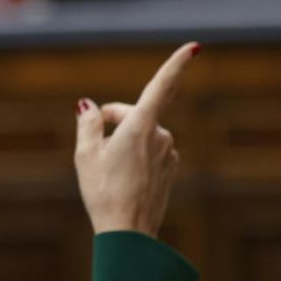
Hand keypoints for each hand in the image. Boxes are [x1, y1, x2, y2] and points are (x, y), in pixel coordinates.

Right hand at [73, 43, 198, 236]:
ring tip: (107, 168)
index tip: (195, 47)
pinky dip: (134, 154)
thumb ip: (88, 123)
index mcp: (141, 127)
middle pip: (134, 113)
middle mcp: (161, 136)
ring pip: (141, 133)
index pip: (161, 86)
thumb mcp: (85, 154)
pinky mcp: (170, 168)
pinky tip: (122, 177)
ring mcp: (169, 153)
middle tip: (92, 146)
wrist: (128, 233)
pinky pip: (149, 150)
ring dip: (123, 140)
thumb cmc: (103, 192)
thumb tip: (89, 107)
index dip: (177, 64)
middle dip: (112, 121)